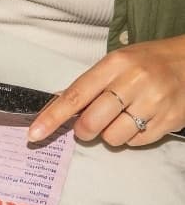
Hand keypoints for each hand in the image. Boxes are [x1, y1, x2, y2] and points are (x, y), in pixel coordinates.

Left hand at [28, 34, 184, 145]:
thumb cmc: (147, 62)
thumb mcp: (116, 63)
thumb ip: (88, 85)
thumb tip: (54, 108)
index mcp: (115, 64)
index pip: (75, 95)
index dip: (52, 117)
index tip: (34, 133)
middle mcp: (134, 81)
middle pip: (91, 122)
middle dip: (84, 130)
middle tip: (91, 124)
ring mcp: (155, 101)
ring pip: (113, 137)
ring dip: (111, 134)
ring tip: (123, 116)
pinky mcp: (171, 119)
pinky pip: (137, 142)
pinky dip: (133, 136)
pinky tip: (141, 119)